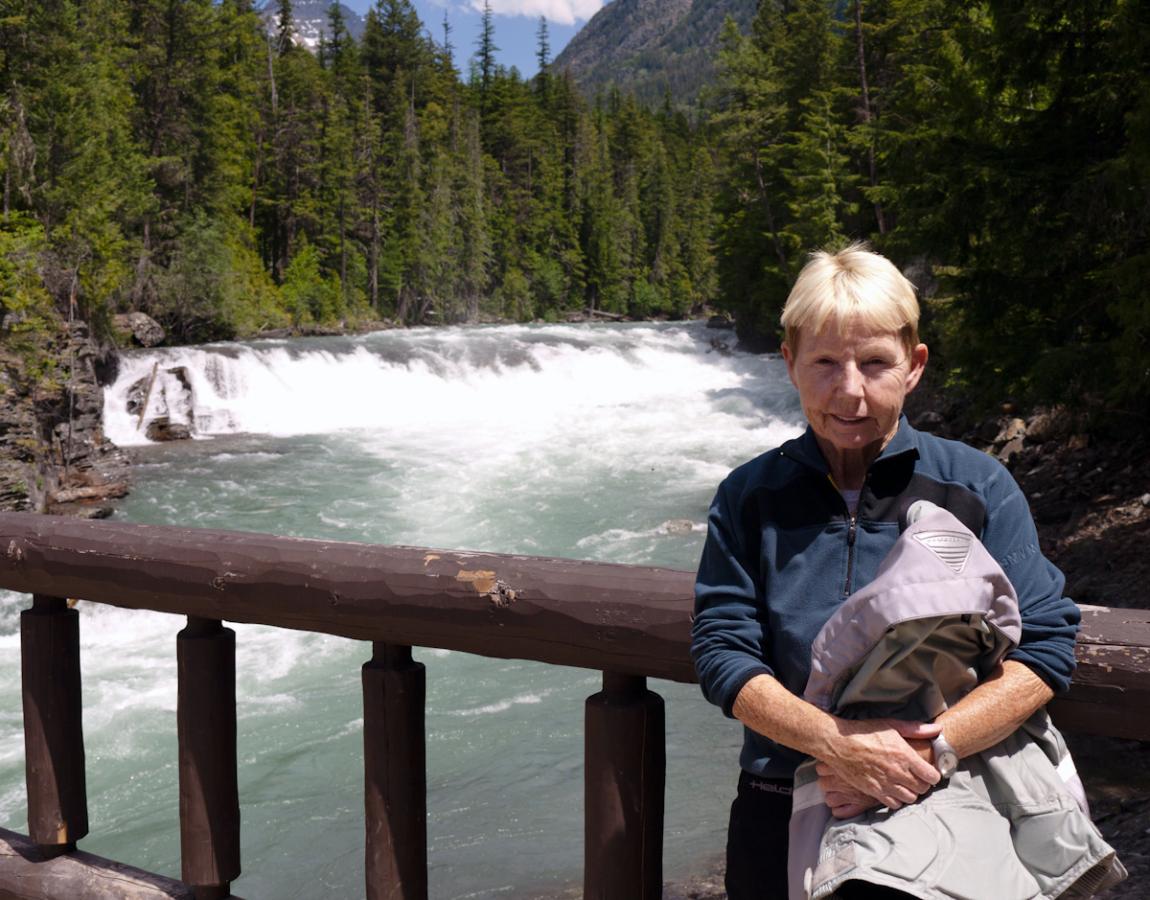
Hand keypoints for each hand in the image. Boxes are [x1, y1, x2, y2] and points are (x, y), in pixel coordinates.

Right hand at [816, 718, 941, 810]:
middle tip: (917, 778)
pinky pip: (894, 803)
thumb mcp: (891, 725)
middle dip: (923, 784)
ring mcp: (885, 783)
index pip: (932, 776)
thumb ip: (916, 729)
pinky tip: (893, 790)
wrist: (838, 743)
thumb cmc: (864, 732)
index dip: (933, 774)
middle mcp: (897, 772)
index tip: (928, 771)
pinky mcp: (874, 791)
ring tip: (906, 785)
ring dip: (911, 792)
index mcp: (904, 755)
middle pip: (922, 789)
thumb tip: (938, 729)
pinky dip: (897, 799)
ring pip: (910, 798)